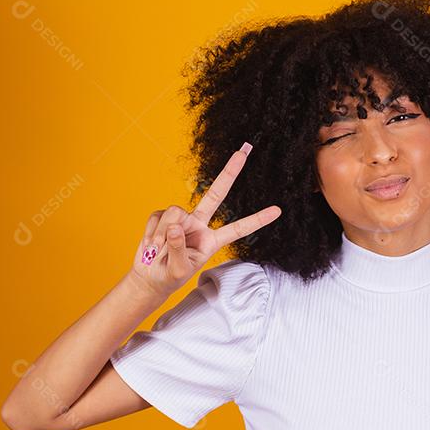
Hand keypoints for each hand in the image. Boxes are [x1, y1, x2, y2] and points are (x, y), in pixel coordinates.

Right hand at [126, 142, 281, 298]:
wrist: (151, 277)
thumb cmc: (170, 277)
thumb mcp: (179, 269)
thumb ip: (179, 249)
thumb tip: (175, 226)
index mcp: (212, 240)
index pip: (238, 229)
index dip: (257, 220)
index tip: (278, 211)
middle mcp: (199, 224)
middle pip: (216, 194)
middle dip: (229, 172)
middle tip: (243, 151)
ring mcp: (182, 218)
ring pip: (175, 212)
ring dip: (163, 234)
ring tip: (158, 252)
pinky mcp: (163, 216)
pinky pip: (158, 217)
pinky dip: (152, 233)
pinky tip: (151, 245)